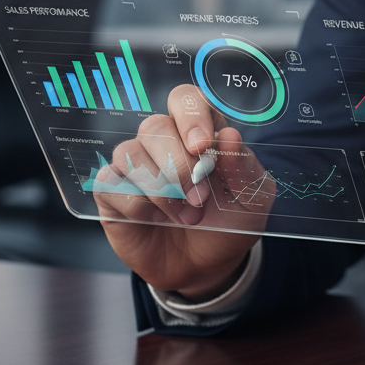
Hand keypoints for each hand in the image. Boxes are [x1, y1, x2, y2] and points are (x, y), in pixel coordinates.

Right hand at [95, 84, 271, 300]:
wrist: (207, 267)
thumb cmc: (230, 224)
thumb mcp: (253, 199)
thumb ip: (244, 168)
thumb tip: (229, 135)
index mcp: (199, 132)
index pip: (184, 98)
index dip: (190, 116)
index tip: (203, 147)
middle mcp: (163, 142)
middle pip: (155, 126)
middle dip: (180, 167)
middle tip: (200, 198)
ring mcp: (134, 165)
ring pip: (130, 153)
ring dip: (162, 190)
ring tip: (187, 216)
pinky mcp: (112, 192)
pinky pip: (111, 183)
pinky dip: (137, 205)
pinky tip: (154, 219)